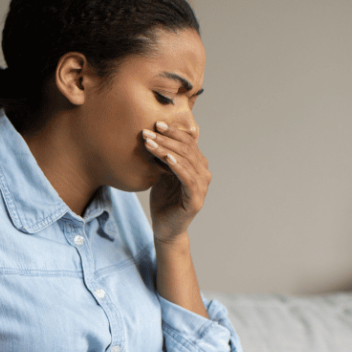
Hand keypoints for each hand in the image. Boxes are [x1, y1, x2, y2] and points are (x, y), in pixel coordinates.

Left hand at [143, 121, 210, 242]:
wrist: (164, 227)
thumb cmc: (163, 199)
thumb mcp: (163, 173)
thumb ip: (165, 157)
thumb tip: (157, 134)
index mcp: (197, 165)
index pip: (188, 142)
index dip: (173, 132)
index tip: (156, 123)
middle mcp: (204, 173)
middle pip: (186, 149)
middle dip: (166, 139)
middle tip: (148, 131)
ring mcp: (202, 187)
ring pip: (185, 161)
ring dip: (166, 149)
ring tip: (149, 142)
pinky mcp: (196, 199)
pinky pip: (187, 178)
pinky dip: (177, 166)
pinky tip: (166, 158)